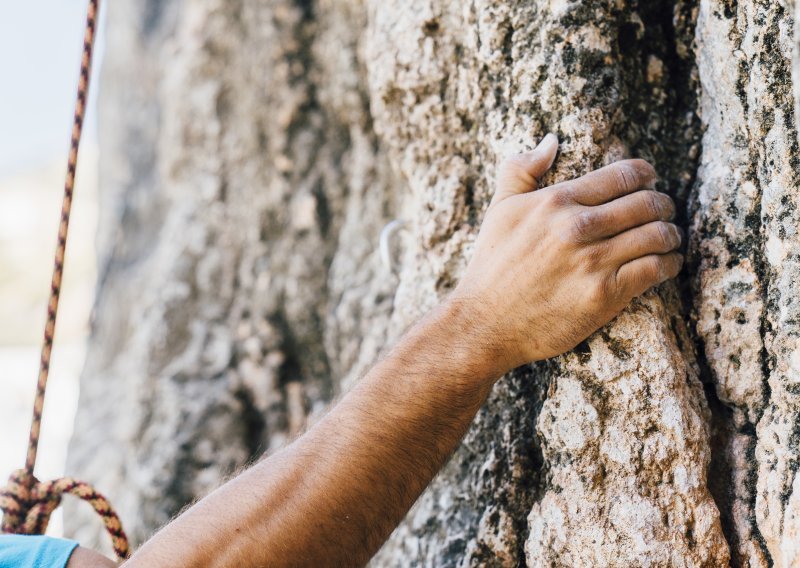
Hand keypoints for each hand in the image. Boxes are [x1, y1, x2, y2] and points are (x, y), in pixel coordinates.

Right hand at [452, 134, 682, 371]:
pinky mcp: (605, 295)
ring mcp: (593, 262)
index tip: (651, 179)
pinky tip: (668, 263)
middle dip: (663, 203)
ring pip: (657, 235)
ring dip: (671, 234)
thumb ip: (521, 169)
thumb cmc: (491, 266)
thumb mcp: (499, 210)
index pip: (621, 175)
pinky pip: (655, 270)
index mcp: (556, 201)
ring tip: (669, 237)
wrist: (485, 322)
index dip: (645, 173)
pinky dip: (670, 264)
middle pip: (646, 203)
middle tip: (665, 209)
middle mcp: (578, 227)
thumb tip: (551, 141)